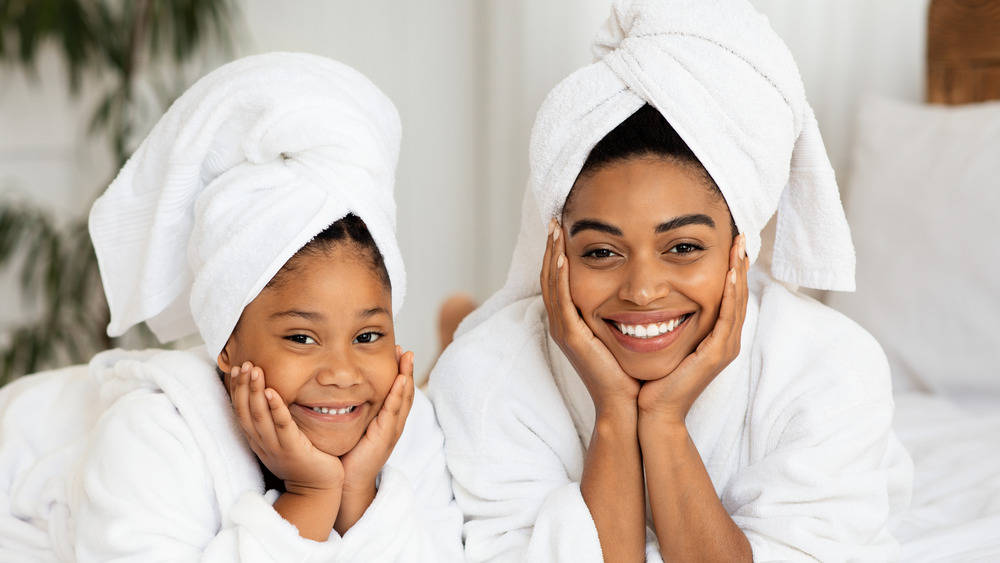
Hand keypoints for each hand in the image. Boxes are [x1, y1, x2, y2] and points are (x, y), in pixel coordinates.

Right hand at [228, 362, 343, 493]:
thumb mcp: (282, 439)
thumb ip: (275, 422)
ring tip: (254, 370)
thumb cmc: (304, 461)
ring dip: (255, 392)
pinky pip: (282, 426)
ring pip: (259, 416)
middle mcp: (263, 443)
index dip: (237, 390)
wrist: (316, 490)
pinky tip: (272, 392)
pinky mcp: (293, 450)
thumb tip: (272, 396)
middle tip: (243, 364)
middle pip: (246, 411)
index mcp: (258, 440)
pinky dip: (276, 408)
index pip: (241, 411)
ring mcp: (276, 447)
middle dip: (243, 386)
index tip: (236, 369)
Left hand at [334, 346, 414, 533]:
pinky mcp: (385, 437)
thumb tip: (334, 390)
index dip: (399, 373)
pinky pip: (394, 411)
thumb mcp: (349, 428)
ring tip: (407, 357)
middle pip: (404, 392)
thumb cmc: (345, 457)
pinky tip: (400, 380)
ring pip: (403, 399)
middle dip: (406, 370)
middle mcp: (392, 425)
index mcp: (385, 422)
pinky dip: (398, 394)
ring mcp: (391, 430)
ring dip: (407, 376)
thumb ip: (348, 411)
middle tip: (405, 350)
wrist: (346, 483)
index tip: (396, 353)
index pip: (396, 393)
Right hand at [540, 219, 639, 415]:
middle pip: (549, 278)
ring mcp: (564, 331)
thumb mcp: (623, 334)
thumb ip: (622, 312)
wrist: (628, 406)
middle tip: (555, 220)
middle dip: (551, 248)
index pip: (560, 281)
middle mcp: (563, 324)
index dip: (558, 254)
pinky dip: (560, 277)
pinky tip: (564, 256)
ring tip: (556, 229)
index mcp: (573, 323)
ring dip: (552, 255)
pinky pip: (561, 300)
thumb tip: (639, 291)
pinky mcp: (572, 337)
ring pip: (551, 285)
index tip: (565, 229)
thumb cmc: (630, 372)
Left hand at [637, 234, 749, 425]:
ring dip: (739, 274)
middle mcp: (725, 341)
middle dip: (739, 265)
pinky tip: (729, 276)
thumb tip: (656, 299)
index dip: (731, 270)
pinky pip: (727, 319)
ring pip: (737, 303)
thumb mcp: (665, 341)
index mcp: (716, 338)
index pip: (728, 297)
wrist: (654, 411)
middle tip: (740, 238)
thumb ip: (669, 321)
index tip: (728, 244)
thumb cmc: (655, 378)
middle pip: (738, 296)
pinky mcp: (716, 354)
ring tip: (739, 248)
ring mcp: (724, 348)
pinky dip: (730, 296)